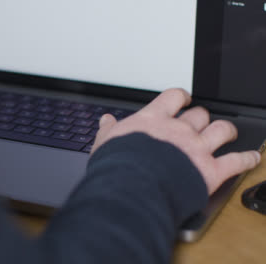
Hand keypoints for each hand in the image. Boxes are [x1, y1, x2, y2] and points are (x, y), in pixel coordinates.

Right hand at [92, 88, 260, 194]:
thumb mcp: (105, 143)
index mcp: (154, 120)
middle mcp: (179, 130)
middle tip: (200, 122)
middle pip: (200, 114)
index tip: (183, 100)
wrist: (131, 188)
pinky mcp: (211, 171)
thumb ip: (108, 130)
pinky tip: (252, 158)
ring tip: (228, 133)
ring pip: (222, 130)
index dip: (181, 97)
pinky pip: (236, 161)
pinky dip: (247, 159)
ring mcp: (197, 149)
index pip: (173, 97)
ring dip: (227, 131)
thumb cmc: (116, 166)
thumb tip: (105, 121)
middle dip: (202, 118)